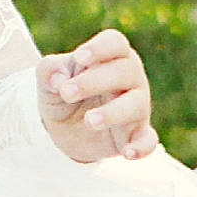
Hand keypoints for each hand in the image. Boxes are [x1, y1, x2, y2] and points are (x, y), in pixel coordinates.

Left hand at [37, 28, 158, 162]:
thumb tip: (58, 80)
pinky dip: (141, 146)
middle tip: (67, 93)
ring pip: (136, 105)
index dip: (100, 48)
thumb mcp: (48, 79)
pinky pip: (147, 140)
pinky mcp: (135, 134)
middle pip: (125, 71)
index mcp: (110, 58)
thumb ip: (49, 70)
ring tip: (88, 121)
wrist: (64, 128)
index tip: (80, 57)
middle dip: (94, 81)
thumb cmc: (64, 92)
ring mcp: (136, 107)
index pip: (115, 43)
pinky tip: (128, 153)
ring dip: (112, 112)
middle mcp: (130, 79)